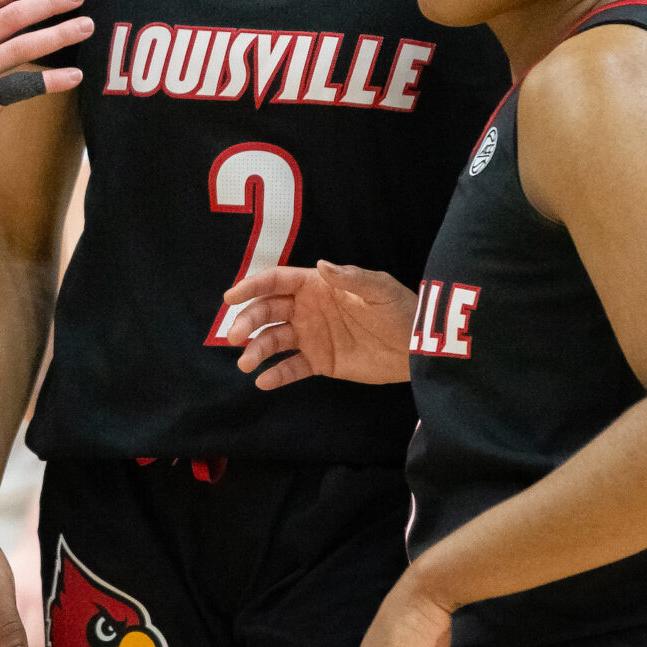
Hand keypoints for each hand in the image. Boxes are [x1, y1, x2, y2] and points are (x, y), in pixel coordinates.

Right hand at [220, 261, 419, 387]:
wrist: (416, 348)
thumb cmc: (399, 311)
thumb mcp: (379, 289)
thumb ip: (349, 278)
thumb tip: (320, 265)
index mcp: (317, 286)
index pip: (277, 282)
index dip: (252, 287)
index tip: (231, 298)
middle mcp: (307, 309)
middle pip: (268, 311)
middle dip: (248, 322)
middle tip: (236, 338)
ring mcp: (311, 337)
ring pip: (274, 340)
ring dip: (257, 350)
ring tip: (246, 364)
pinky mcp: (319, 362)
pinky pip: (291, 368)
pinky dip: (276, 375)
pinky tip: (264, 381)